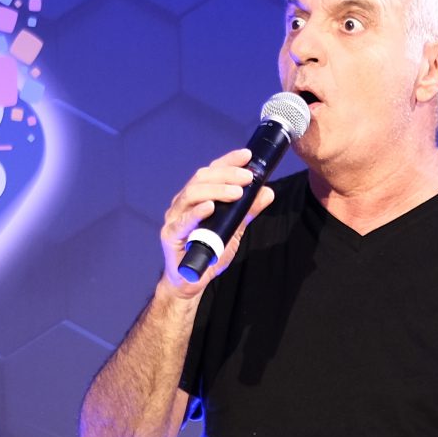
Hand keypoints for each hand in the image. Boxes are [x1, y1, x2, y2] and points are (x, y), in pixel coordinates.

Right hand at [157, 149, 275, 300]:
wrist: (190, 280)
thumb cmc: (209, 252)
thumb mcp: (234, 229)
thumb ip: (247, 211)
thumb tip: (267, 191)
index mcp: (197, 196)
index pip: (211, 171)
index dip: (229, 161)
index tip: (247, 155)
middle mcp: (183, 202)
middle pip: (201, 178)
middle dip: (226, 175)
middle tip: (247, 177)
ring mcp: (174, 217)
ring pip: (191, 194)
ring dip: (216, 190)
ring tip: (236, 192)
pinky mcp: (170, 234)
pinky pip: (183, 221)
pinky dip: (197, 212)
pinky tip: (210, 207)